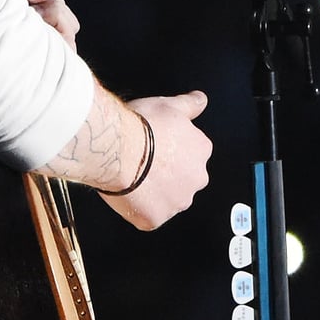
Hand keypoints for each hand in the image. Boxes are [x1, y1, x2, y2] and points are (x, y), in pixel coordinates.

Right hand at [103, 90, 212, 230]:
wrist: (117, 149)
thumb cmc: (141, 127)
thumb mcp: (168, 105)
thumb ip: (190, 105)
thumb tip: (201, 100)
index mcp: (201, 150)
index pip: (192, 154)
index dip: (171, 150)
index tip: (157, 146)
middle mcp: (196, 178)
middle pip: (183, 179)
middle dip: (167, 175)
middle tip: (144, 162)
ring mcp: (177, 202)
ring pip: (167, 200)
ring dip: (154, 193)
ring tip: (133, 177)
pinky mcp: (156, 218)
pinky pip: (148, 217)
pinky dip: (138, 209)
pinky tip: (127, 193)